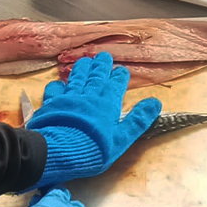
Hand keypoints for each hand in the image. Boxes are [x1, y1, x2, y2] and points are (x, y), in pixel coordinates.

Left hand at [26, 53, 161, 187]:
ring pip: (77, 79)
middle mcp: (89, 97)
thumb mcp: (123, 139)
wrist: (60, 150)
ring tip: (85, 60)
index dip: (119, 77)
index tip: (122, 70)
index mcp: (107, 104)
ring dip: (82, 69)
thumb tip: (156, 102)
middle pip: (96, 77)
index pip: (115, 85)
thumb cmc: (95, 148)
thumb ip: (138, 120)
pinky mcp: (51, 104)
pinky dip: (58, 86)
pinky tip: (58, 83)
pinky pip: (55, 91)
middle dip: (101, 66)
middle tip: (104, 56)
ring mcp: (69, 99)